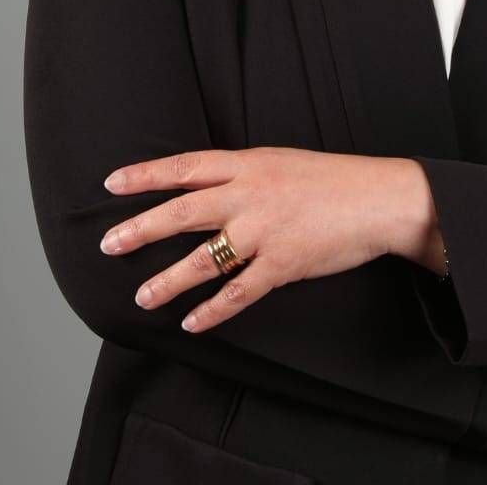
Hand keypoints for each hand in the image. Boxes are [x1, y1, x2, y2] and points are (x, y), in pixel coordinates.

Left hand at [98, 145, 416, 332]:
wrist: (378, 199)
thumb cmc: (331, 179)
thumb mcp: (281, 162)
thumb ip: (243, 173)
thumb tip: (204, 187)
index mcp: (249, 163)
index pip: (186, 166)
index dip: (146, 175)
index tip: (112, 183)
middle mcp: (250, 194)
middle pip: (183, 211)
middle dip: (141, 228)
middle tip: (108, 244)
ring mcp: (265, 230)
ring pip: (204, 258)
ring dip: (168, 280)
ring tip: (141, 296)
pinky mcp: (282, 264)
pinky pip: (238, 292)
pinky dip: (212, 310)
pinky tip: (191, 323)